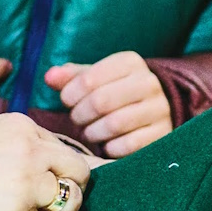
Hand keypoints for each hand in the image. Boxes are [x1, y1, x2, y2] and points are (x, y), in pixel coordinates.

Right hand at [0, 112, 94, 210]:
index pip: (64, 151)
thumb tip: (55, 169)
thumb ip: (21, 148)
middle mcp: (32, 148)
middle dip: (67, 194)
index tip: (43, 187)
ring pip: (69, 205)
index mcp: (24, 126)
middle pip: (80, 174)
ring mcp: (28, 180)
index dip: (58, 174)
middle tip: (42, 208)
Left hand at [44, 51, 173, 157]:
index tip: (66, 101)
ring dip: (93, 132)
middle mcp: (149, 82)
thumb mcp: (93, 79)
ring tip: (89, 131)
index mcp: (130, 62)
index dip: (70, 93)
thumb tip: (49, 77)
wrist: (151, 112)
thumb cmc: (113, 92)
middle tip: (76, 120)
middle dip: (80, 115)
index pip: (90, 78)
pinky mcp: (162, 134)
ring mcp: (159, 109)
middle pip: (100, 101)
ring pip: (114, 124)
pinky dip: (110, 148)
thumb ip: (70, 78)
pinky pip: (127, 145)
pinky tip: (107, 144)